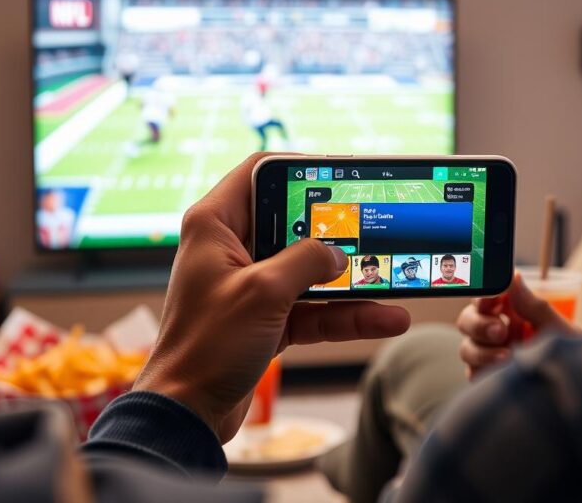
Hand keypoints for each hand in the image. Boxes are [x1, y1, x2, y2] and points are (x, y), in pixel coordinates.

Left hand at [133, 153, 410, 441]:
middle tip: (376, 225)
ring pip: (310, 271)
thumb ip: (307, 261)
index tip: (343, 174)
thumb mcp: (264, 291)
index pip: (260, 171)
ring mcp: (252, 285)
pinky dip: (345, 314)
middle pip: (294, 223)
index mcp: (216, 225)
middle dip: (337, 229)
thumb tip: (339, 253)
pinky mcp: (266, 319)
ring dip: (351, 280)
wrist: (188, 413)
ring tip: (394, 280)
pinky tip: (384, 318)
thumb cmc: (207, 345)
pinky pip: (313, 307)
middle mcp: (232, 249)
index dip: (302, 168)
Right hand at [456, 272, 581, 378]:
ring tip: (509, 356)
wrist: (578, 392)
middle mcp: (498, 330)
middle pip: (467, 319)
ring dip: (482, 350)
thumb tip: (514, 277)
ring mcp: (492, 355)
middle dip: (479, 323)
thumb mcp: (559, 329)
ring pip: (467, 347)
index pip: (487, 296)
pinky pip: (472, 372)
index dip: (483, 295)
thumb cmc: (573, 356)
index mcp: (513, 311)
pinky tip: (503, 371)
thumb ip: (534, 305)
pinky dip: (484, 370)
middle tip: (501, 331)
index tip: (491, 300)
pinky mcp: (490, 377)